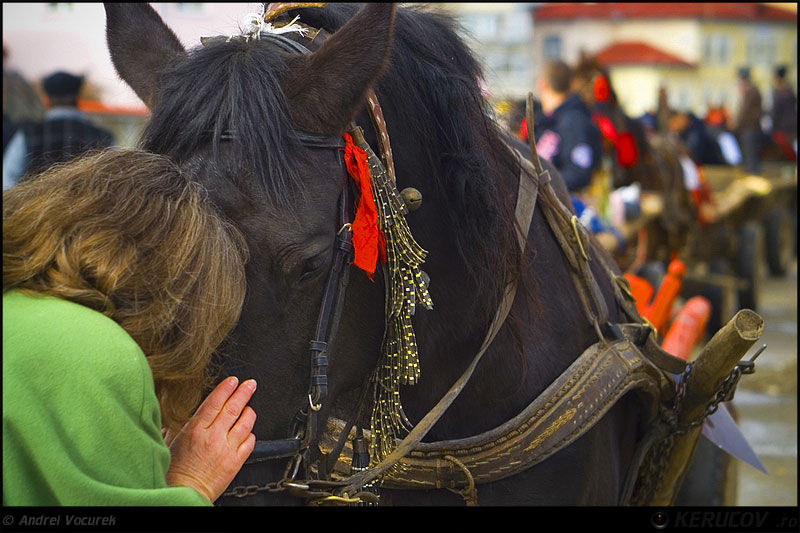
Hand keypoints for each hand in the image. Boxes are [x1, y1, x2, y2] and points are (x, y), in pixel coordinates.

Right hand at [165, 376, 256, 501]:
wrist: (184, 492)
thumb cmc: (175, 469)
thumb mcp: (171, 439)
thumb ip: (180, 421)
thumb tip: (178, 405)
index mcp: (195, 429)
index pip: (215, 402)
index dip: (226, 388)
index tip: (233, 380)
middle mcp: (213, 437)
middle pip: (233, 408)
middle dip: (244, 392)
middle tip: (250, 384)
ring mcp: (226, 449)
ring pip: (245, 423)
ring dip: (249, 412)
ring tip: (249, 407)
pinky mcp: (235, 461)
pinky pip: (250, 442)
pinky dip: (250, 433)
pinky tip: (247, 431)